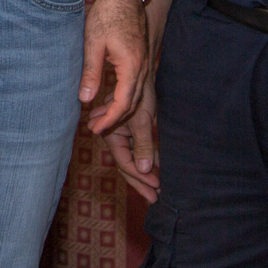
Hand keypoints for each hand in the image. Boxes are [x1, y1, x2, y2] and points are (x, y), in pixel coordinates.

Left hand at [80, 0, 149, 134]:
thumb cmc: (107, 14)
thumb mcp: (93, 44)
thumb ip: (91, 73)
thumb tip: (85, 99)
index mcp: (131, 67)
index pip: (123, 104)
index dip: (109, 120)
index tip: (95, 129)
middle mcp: (142, 68)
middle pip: (132, 104)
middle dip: (115, 119)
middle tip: (96, 128)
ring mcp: (144, 62)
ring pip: (135, 95)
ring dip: (120, 109)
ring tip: (100, 117)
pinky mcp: (141, 57)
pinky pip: (136, 85)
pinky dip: (124, 96)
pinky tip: (110, 98)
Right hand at [106, 72, 160, 200]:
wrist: (140, 69)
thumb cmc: (140, 91)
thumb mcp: (142, 119)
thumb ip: (142, 144)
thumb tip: (144, 170)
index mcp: (109, 131)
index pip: (124, 161)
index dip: (140, 176)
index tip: (156, 187)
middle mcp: (112, 133)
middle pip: (126, 164)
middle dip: (141, 181)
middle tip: (156, 198)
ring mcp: (120, 131)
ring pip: (131, 158)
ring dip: (144, 173)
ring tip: (158, 189)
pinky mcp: (129, 128)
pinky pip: (137, 149)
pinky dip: (147, 159)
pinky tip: (158, 170)